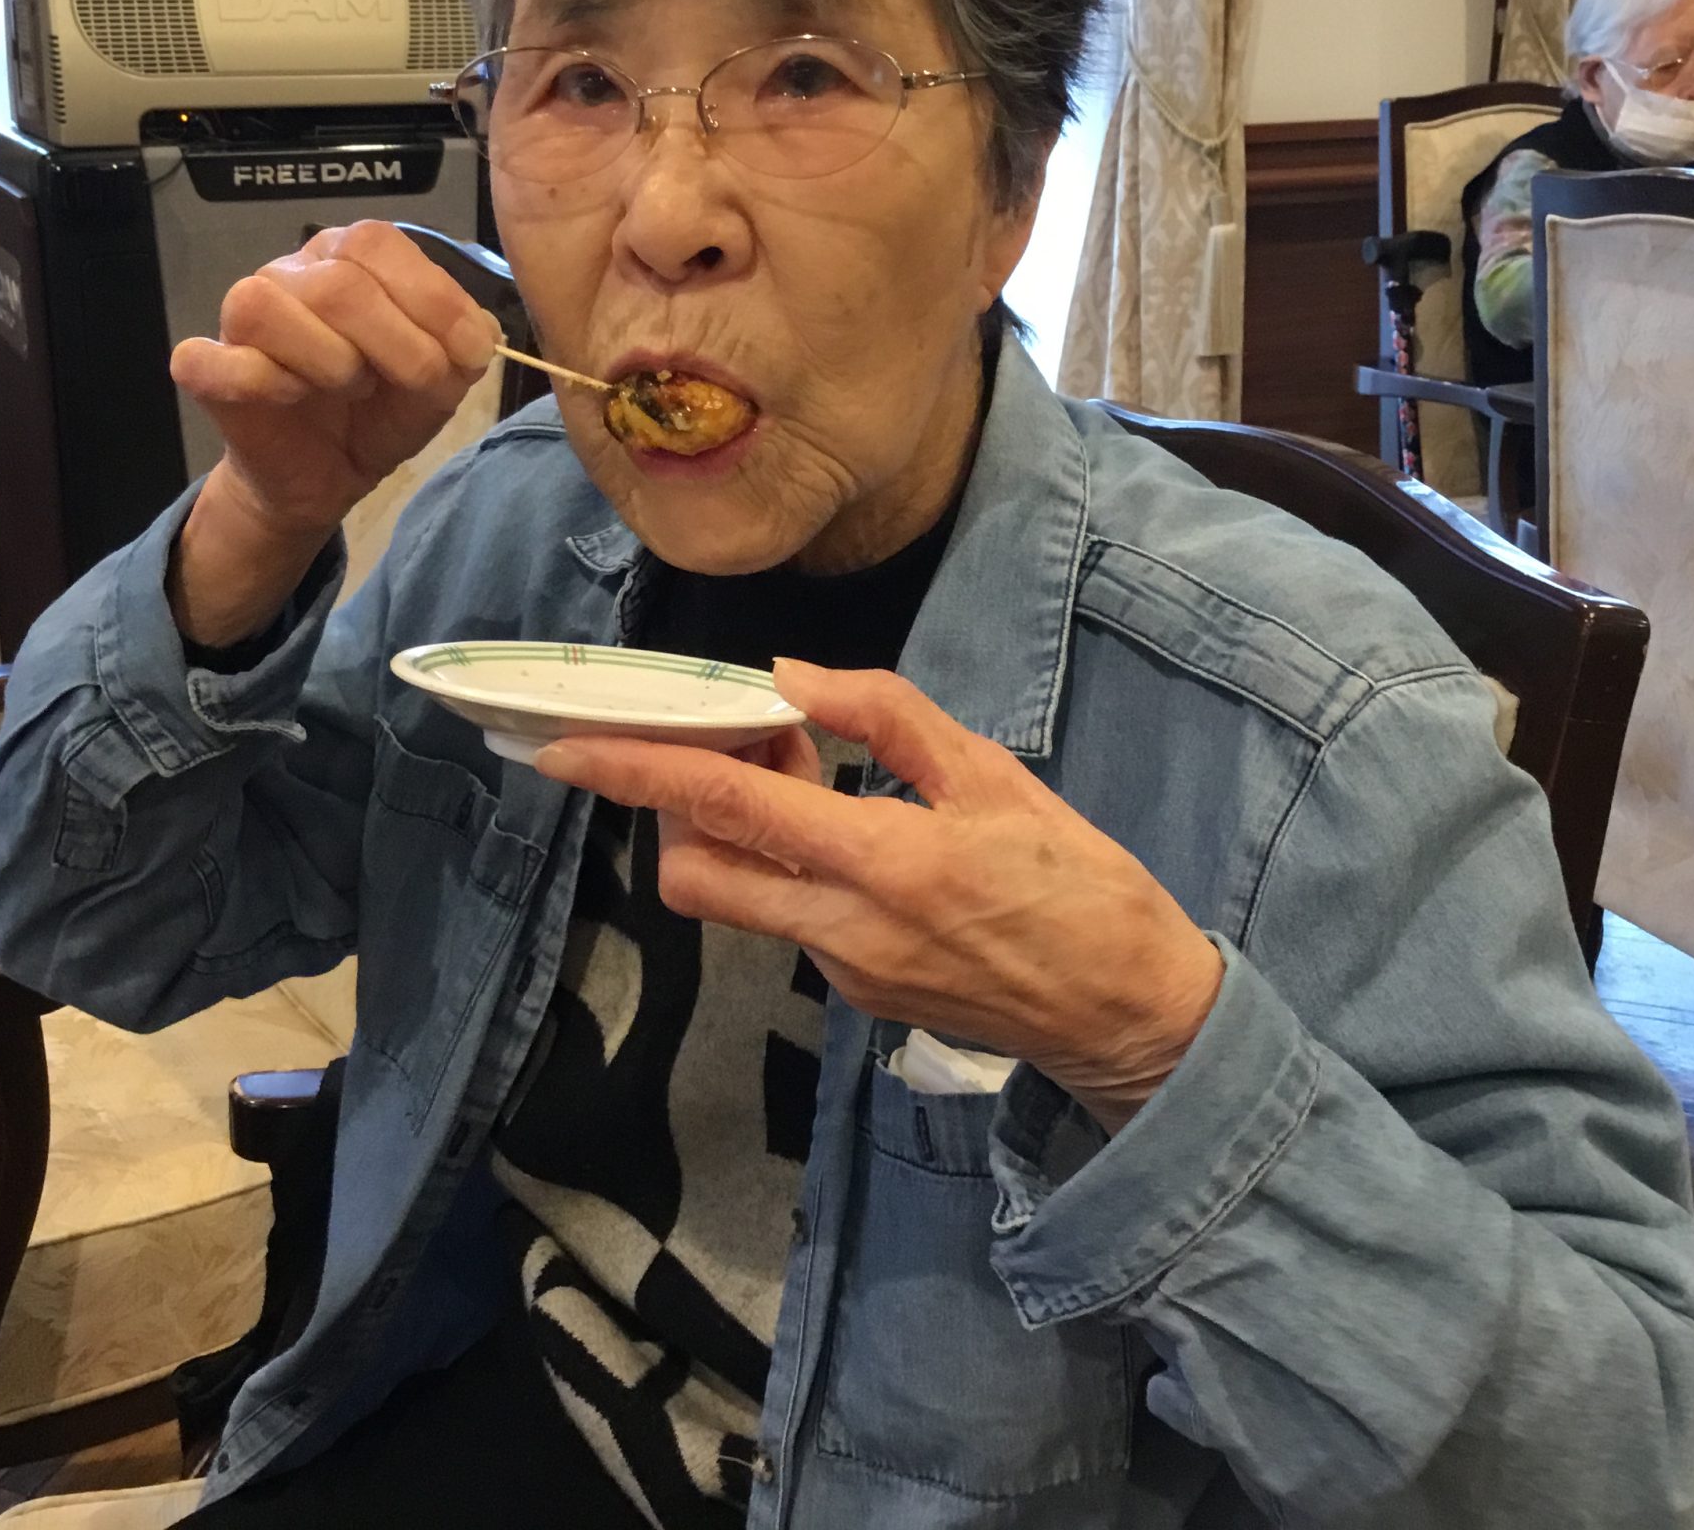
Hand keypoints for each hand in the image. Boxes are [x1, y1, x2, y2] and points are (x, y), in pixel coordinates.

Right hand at [167, 223, 499, 642]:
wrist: (329, 472)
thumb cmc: (380, 412)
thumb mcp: (442, 379)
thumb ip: (465, 343)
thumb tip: (480, 331)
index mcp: (348, 259)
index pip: (376, 242)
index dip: (431, 298)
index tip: (470, 353)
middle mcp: (292, 274)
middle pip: (335, 283)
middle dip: (395, 343)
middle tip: (416, 381)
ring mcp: (241, 319)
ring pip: (265, 306)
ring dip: (327, 359)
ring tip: (351, 387)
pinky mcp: (206, 368)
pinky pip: (208, 359)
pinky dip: (259, 381)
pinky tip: (292, 397)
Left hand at [535, 660, 1225, 1130]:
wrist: (1128, 1013)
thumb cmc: (1078, 884)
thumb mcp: (995, 778)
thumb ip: (887, 719)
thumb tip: (793, 679)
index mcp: (882, 862)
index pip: (728, 810)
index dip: (637, 774)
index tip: (566, 748)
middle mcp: (842, 929)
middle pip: (696, 874)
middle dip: (676, 810)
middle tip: (734, 748)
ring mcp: (844, 971)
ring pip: (739, 898)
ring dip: (737, 834)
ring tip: (805, 774)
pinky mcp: (858, 993)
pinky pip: (789, 919)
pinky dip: (788, 866)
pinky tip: (843, 830)